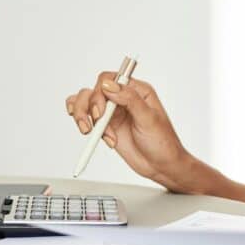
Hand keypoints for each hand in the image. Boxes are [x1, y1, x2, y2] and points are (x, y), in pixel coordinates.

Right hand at [66, 73, 192, 190]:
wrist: (160, 166)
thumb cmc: (162, 142)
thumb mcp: (149, 119)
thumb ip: (129, 99)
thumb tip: (109, 85)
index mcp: (137, 91)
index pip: (110, 79)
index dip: (101, 92)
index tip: (101, 111)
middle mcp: (123, 98)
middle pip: (94, 90)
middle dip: (90, 106)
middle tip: (98, 123)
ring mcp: (113, 112)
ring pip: (85, 101)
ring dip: (82, 115)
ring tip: (89, 131)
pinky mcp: (107, 126)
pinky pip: (86, 116)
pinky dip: (83, 122)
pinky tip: (94, 134)